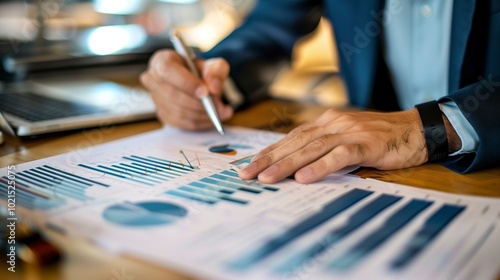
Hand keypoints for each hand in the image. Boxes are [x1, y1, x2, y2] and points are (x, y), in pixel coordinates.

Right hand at [140, 49, 233, 129]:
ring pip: (178, 112)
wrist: (198, 82)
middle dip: (199, 103)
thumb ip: (216, 72)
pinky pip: (182, 123)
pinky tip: (212, 118)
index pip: (167, 71)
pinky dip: (200, 123)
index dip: (186, 83)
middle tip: (219, 106)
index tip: (205, 92)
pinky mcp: (163, 115)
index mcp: (161, 61)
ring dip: (202, 115)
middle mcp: (153, 80)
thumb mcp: (213, 65)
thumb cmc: (201, 71)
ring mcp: (156, 99)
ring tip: (221, 113)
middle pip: (173, 95)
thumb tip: (213, 87)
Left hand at [239, 108, 428, 183]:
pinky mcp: (366, 143)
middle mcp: (333, 123)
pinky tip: (303, 178)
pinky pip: (339, 155)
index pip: (291, 138)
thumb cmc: (380, 138)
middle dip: (268, 159)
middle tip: (246, 174)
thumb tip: (297, 165)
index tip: (249, 165)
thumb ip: (324, 148)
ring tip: (266, 178)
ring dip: (287, 164)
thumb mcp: (346, 140)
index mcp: (326, 122)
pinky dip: (320, 167)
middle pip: (295, 142)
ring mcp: (350, 132)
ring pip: (312, 148)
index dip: (269, 151)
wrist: (416, 129)